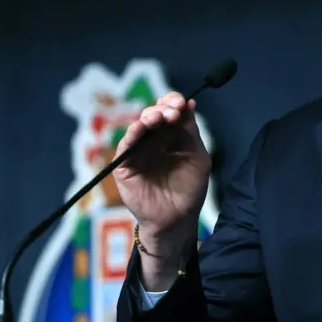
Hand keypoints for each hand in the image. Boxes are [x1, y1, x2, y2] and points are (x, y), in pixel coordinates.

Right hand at [114, 91, 210, 258]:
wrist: (177, 220)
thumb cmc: (189, 190)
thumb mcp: (197, 157)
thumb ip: (190, 131)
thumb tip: (189, 102)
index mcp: (171, 136)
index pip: (168, 111)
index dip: (172, 102)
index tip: (180, 102)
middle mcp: (153, 140)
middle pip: (153, 115)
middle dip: (162, 109)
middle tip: (172, 111)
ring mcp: (138, 151)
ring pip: (139, 127)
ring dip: (147, 117)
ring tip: (157, 117)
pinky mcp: (124, 165)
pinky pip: (125, 145)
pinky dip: (132, 134)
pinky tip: (140, 127)